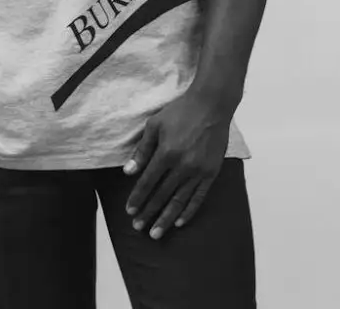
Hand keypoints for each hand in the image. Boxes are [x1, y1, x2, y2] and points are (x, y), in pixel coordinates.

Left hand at [123, 88, 230, 239]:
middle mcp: (183, 165)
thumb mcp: (155, 124)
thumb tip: (128, 171)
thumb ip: (142, 150)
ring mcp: (199, 171)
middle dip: (149, 212)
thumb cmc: (180, 111)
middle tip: (138, 227)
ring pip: (180, 201)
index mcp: (166, 153)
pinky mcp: (211, 172)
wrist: (211, 105)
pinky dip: (188, 211)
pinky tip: (179, 222)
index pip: (147, 182)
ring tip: (156, 233)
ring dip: (166, 218)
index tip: (129, 211)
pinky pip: (199, 197)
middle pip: (162, 195)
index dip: (137, 197)